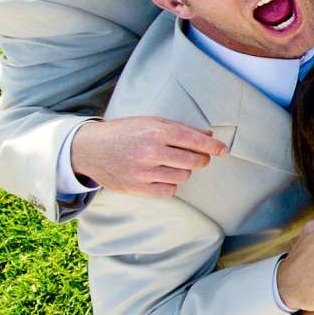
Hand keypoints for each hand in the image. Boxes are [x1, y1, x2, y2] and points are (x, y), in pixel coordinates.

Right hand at [70, 116, 224, 196]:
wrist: (90, 148)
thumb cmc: (125, 133)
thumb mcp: (151, 122)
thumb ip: (181, 129)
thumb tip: (209, 136)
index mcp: (157, 130)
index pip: (195, 140)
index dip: (213, 146)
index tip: (223, 150)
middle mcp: (151, 151)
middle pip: (194, 161)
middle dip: (201, 159)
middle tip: (198, 157)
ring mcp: (144, 171)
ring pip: (183, 177)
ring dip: (183, 171)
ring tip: (171, 164)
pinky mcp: (137, 188)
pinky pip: (169, 191)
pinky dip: (170, 184)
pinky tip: (161, 175)